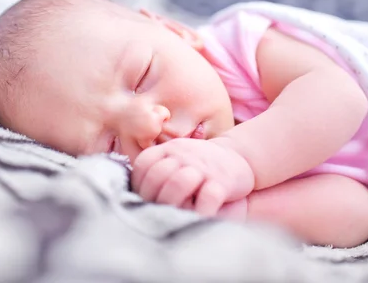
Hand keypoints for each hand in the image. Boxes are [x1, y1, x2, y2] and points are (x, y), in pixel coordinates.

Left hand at [131, 138, 253, 216]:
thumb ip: (155, 171)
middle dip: (152, 200)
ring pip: (179, 184)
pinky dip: (199, 212)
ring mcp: (203, 168)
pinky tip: (195, 219)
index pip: (143, 165)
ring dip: (173, 205)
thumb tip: (129, 196)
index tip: (140, 201)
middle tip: (154, 214)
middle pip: (158, 176)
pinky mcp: (222, 182)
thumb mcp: (175, 158)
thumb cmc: (198, 165)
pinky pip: (207, 198)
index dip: (138, 186)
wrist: (238, 157)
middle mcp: (184, 155)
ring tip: (173, 216)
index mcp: (168, 149)